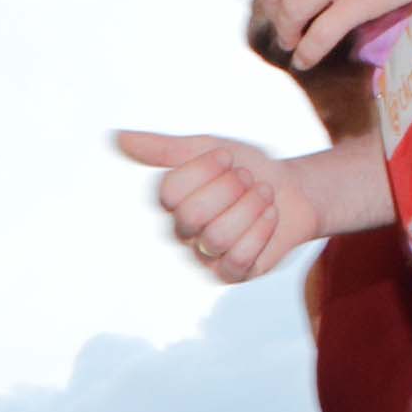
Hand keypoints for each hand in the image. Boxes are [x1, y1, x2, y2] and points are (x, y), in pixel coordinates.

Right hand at [112, 127, 317, 283]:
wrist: (295, 190)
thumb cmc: (248, 168)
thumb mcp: (208, 148)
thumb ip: (163, 148)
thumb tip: (117, 137)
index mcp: (172, 202)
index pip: (168, 192)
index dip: (204, 170)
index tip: (228, 156)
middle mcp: (182, 232)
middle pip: (190, 216)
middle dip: (229, 190)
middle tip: (248, 178)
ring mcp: (206, 256)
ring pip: (217, 237)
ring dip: (251, 207)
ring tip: (264, 194)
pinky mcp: (232, 274)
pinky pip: (239, 258)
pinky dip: (261, 231)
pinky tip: (270, 216)